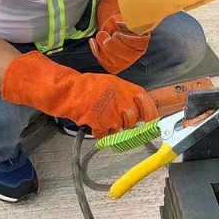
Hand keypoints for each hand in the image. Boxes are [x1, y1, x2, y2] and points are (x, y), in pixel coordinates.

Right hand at [0, 51, 158, 137]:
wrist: (68, 91)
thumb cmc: (88, 86)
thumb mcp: (112, 84)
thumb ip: (127, 96)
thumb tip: (139, 111)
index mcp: (127, 88)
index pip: (147, 105)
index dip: (150, 115)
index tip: (150, 123)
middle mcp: (123, 100)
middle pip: (132, 120)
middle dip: (124, 122)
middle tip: (113, 116)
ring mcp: (113, 113)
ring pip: (119, 129)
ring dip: (110, 127)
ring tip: (100, 116)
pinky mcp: (102, 123)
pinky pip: (105, 134)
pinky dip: (99, 131)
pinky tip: (93, 121)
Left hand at [90, 0, 151, 73]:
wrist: (110, 26)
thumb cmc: (118, 18)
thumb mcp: (124, 12)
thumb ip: (126, 11)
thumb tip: (122, 10)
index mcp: (143, 39)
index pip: (140, 42)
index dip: (128, 36)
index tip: (117, 24)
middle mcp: (136, 52)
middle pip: (128, 54)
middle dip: (114, 44)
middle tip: (104, 34)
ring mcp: (125, 60)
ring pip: (116, 60)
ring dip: (105, 48)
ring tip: (99, 35)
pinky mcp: (114, 65)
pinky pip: (105, 62)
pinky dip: (97, 51)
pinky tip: (92, 41)